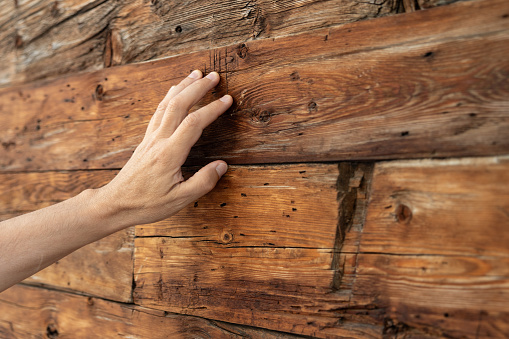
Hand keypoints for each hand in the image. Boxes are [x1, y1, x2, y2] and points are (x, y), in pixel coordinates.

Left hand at [96, 70, 231, 227]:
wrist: (116, 203)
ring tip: (197, 74)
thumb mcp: (179, 200)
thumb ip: (203, 182)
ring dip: (183, 87)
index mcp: (169, 154)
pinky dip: (169, 97)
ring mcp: (150, 138)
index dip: (212, 109)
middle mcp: (159, 141)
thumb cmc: (147, 204)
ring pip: (167, 105)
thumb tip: (222, 165)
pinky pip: (158, 111)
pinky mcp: (146, 140)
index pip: (193, 124)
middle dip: (197, 88)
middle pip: (179, 105)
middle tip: (214, 76)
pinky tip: (175, 91)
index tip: (227, 99)